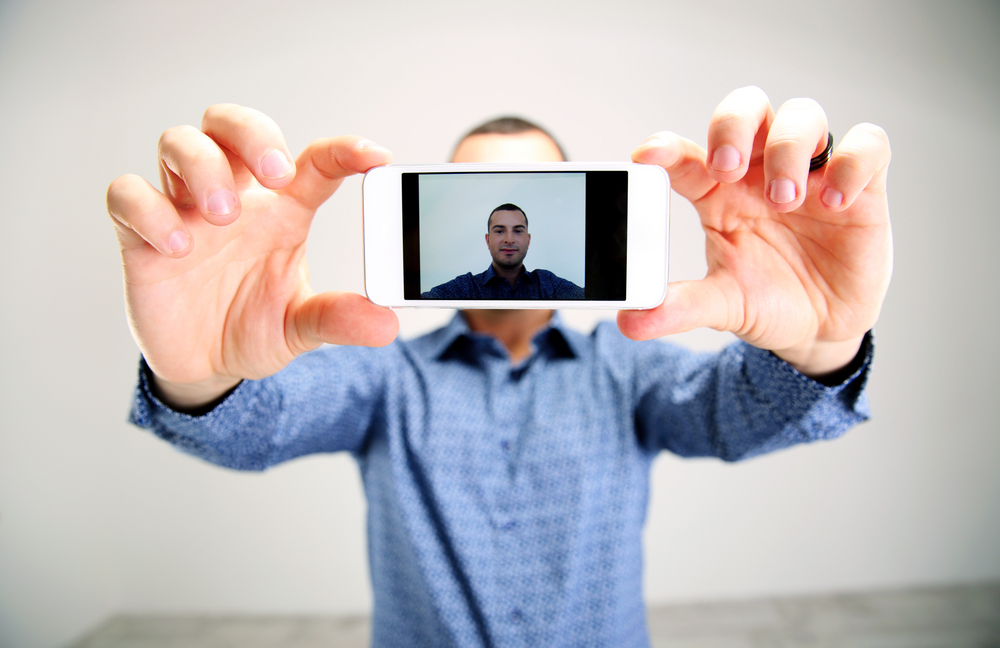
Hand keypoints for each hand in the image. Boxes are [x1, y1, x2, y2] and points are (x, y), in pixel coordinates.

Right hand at [107, 104, 398, 407]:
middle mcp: (233, 196)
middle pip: (230, 123)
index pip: (313, 161)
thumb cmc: (253, 328)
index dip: (344, 151)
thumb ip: (337, 319)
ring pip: (178, 143)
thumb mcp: (300, 328)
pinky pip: (128, 196)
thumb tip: (384, 325)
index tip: (376, 158)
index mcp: (281, 210)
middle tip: (274, 174)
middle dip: (252, 134)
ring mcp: (183, 210)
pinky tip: (177, 247)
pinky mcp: (140, 235)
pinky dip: (150, 211)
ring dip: (202, 167)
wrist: (205, 367)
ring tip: (222, 214)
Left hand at [617, 87, 891, 377]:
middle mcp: (761, 172)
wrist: (820, 330)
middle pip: (746, 109)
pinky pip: (868, 146)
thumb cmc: (767, 301)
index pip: (687, 154)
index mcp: (718, 192)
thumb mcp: (724, 306)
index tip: (647, 156)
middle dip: (732, 127)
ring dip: (788, 148)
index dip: (667, 147)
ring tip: (784, 200)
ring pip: (802, 115)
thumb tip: (632, 321)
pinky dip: (852, 163)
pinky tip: (835, 201)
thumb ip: (681, 307)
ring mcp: (812, 173)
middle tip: (726, 169)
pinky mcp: (862, 187)